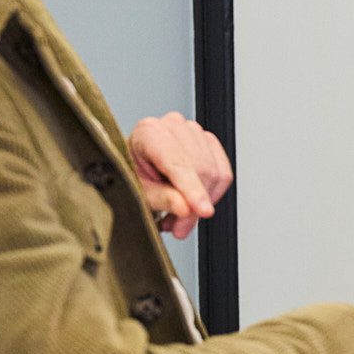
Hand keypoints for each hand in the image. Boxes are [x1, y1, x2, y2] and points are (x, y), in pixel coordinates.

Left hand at [128, 111, 233, 240]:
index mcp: (149, 132)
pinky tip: (194, 203)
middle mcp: (173, 126)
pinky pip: (223, 173)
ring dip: (202, 202)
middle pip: (200, 169)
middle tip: (179, 228)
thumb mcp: (138, 191)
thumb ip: (162, 198)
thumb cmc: (130, 174)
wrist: (132, 167)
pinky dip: (213, 194)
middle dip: (194, 205)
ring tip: (180, 217)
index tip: (203, 212)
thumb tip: (186, 208)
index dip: (193, 190)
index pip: (179, 164)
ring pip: (215, 173)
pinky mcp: (209, 142)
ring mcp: (193, 132)